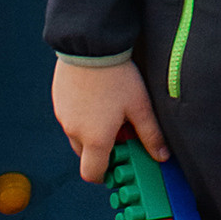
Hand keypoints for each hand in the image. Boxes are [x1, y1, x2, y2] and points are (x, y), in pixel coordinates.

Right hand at [50, 57, 167, 185]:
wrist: (90, 45)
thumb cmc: (118, 77)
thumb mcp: (140, 106)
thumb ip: (150, 135)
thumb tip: (162, 156)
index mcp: (95, 139)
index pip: (93, 174)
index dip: (105, 174)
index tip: (119, 163)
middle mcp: (74, 131)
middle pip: (85, 154)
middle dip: (101, 149)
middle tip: (120, 131)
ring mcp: (63, 115)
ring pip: (77, 135)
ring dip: (91, 132)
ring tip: (109, 109)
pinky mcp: (58, 100)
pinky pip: (69, 117)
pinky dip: (81, 115)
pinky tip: (97, 96)